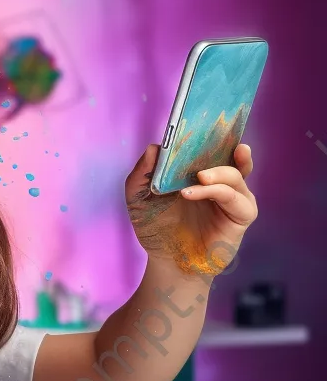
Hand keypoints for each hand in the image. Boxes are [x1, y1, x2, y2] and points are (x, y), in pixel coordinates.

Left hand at [125, 143, 257, 277]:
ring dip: (216, 172)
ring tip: (198, 177)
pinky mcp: (241, 215)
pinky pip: (234, 196)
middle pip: (231, 154)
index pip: (212, 145)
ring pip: (234, 174)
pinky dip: (215, 191)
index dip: (212, 132)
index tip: (206, 116)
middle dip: (225, 143)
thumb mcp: (139, 200)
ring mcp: (233, 197)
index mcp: (200, 171)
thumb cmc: (156, 230)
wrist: (167, 263)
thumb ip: (141, 175)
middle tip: (212, 136)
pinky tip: (193, 194)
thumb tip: (154, 147)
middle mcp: (221, 180)